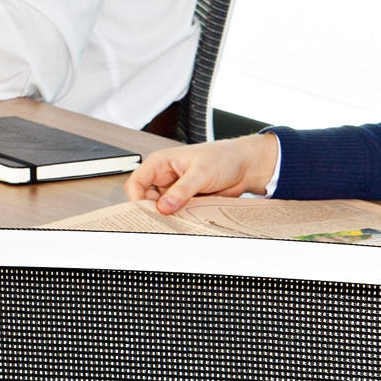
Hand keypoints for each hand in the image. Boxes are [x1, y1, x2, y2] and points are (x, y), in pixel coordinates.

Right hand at [126, 131, 279, 210]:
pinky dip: (178, 220)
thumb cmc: (223, 158)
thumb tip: (164, 206)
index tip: (147, 212)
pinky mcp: (184, 202)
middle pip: (145, 200)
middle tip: (163, 222)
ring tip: (178, 222)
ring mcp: (173, 191)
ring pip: (160, 210)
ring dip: (167, 217)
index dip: (137, 199)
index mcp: (161, 163)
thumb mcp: (201, 173)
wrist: (244, 167)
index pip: (137, 183)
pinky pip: (175, 214)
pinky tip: (186, 222)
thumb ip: (182, 190)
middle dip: (152, 212)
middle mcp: (164, 177)